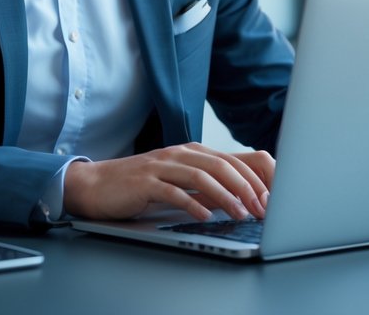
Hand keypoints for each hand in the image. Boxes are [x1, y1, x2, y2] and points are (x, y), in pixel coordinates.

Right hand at [64, 143, 274, 221]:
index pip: (231, 160)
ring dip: (225, 196)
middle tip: (262, 209)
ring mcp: (161, 166)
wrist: (97, 184)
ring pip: (201, 176)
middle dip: (246, 188)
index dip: (254, 178)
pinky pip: (173, 192)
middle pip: (221, 165)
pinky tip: (205, 216)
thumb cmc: (140, 184)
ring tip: (241, 213)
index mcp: (191, 152)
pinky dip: (192, 204)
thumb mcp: (177, 179)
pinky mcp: (145, 182)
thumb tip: (240, 198)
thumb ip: (205, 183)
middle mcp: (178, 154)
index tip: (271, 199)